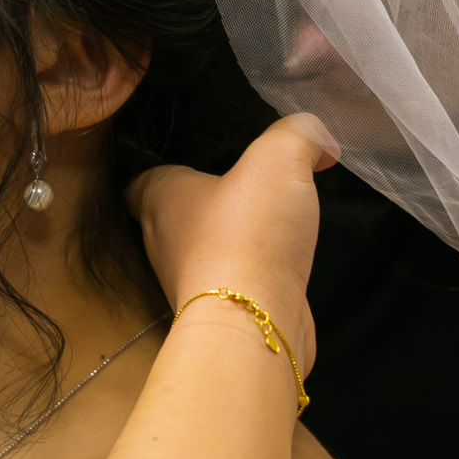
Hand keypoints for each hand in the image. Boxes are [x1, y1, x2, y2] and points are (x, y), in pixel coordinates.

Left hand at [130, 114, 339, 375]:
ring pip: (208, 249)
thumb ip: (298, 134)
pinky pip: (236, 279)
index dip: (166, 164)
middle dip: (208, 198)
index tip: (198, 155)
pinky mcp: (223, 311)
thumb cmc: (249, 233)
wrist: (256, 324)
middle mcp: (165, 241)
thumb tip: (316, 137)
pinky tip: (286, 257)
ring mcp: (192, 281)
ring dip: (235, 236)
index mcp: (160, 197)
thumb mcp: (279, 157)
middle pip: (177, 213)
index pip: (143, 178)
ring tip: (275, 215)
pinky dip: (255, 269)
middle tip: (249, 178)